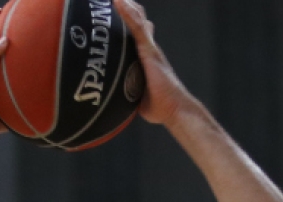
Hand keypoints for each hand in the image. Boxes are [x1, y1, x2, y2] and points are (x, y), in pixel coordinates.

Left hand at [112, 0, 196, 125]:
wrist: (174, 109)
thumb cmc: (157, 106)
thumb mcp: (135, 95)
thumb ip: (124, 91)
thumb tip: (108, 100)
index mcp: (145, 58)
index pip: (135, 34)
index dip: (127, 21)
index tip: (115, 10)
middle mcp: (148, 49)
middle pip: (137, 22)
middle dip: (127, 9)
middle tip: (112, 0)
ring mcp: (150, 48)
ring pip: (137, 20)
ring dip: (126, 6)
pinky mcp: (150, 51)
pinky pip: (137, 28)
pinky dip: (128, 14)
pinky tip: (118, 2)